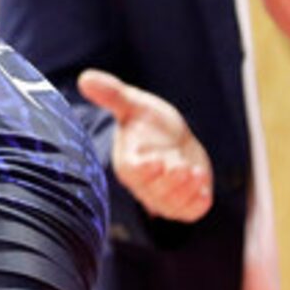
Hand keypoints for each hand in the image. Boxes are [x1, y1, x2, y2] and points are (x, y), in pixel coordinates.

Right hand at [78, 68, 214, 220]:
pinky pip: (190, 212)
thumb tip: (85, 78)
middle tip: (183, 168)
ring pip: (172, 204)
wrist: (172, 138)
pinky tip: (204, 189)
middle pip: (154, 191)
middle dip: (171, 182)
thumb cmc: (148, 121)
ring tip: (197, 173)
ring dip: (186, 191)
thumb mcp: (133, 104)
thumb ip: (112, 94)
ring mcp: (164, 196)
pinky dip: (198, 203)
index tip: (158, 161)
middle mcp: (144, 184)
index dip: (145, 170)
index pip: (133, 172)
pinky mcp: (184, 202)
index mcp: (129, 162)